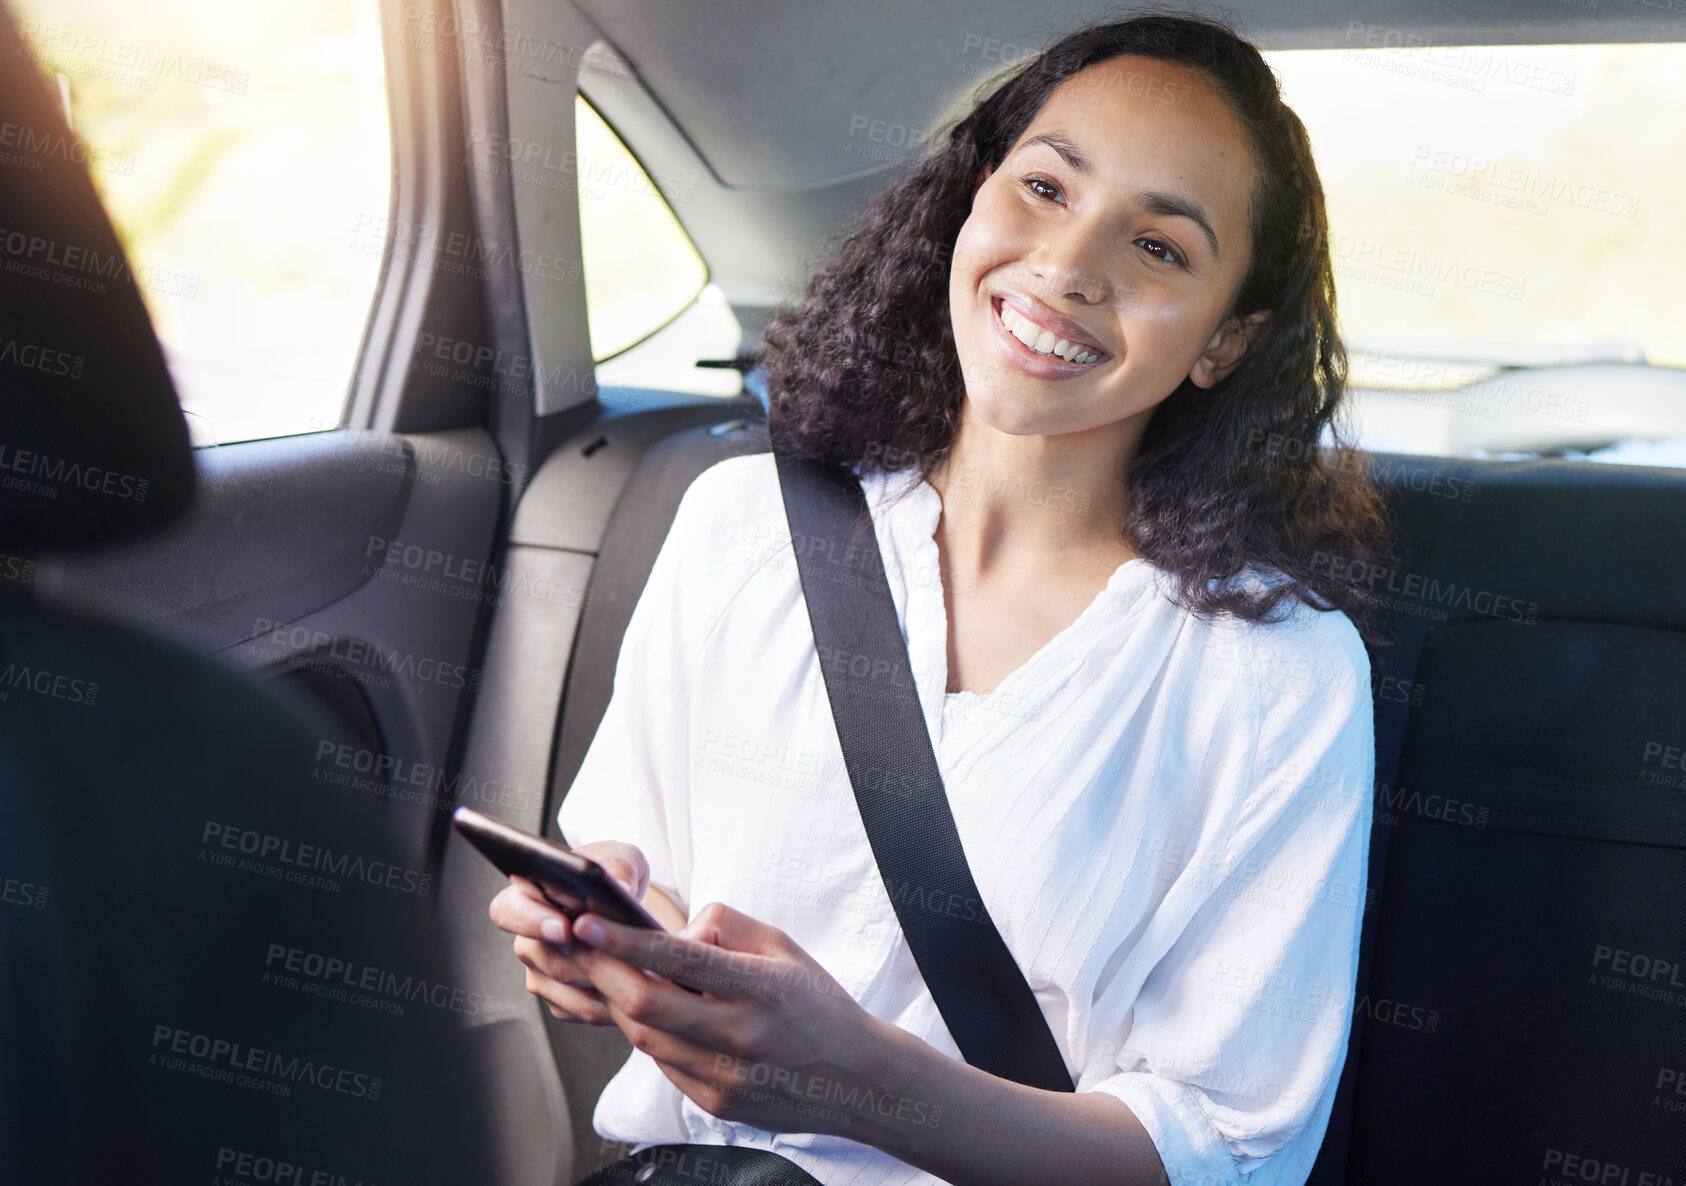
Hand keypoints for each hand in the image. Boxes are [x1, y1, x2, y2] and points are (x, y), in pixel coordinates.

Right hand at [488, 840, 648, 1025]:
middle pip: (543, 957)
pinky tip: (635, 986)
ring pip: (565, 989)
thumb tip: (619, 887)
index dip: (531, 921)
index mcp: (527, 895)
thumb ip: (619, 866)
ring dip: (602, 981)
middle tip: (619, 953)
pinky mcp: (561, 1000)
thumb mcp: (622, 858)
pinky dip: (610, 1001)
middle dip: (583, 957)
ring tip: (639, 967)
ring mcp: (541, 973)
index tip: (564, 928)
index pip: (508, 910)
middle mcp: (527, 938)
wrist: (625, 908)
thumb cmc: (614, 874)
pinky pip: (581, 1010)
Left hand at [569, 902, 929, 1138]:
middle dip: (602, 970)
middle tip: (579, 945)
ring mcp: (726, 1077)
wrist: (855, 1078)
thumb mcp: (782, 947)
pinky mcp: (716, 1104)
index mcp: (760, 987)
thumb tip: (675, 932)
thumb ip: (725, 928)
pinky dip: (651, 1035)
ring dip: (620, 1004)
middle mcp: (741, 1035)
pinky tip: (654, 1015)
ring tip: (610, 974)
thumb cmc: (816, 1004)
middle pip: (645, 1004)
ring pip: (646, 1038)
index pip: (678, 960)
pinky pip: (664, 1065)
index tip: (587, 922)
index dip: (624, 940)